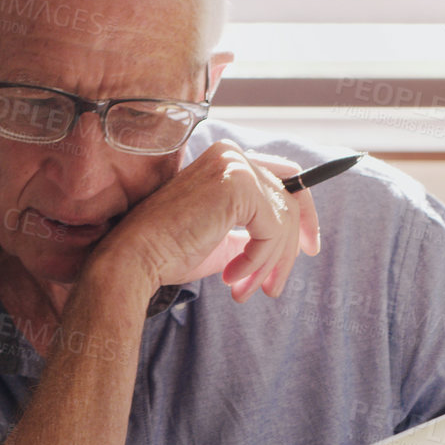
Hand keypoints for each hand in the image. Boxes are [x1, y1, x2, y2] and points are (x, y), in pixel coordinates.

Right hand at [95, 140, 319, 303]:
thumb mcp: (224, 240)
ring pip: (283, 219)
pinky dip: (257, 260)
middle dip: (288, 250)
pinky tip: (231, 277)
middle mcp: (232, 154)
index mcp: (226, 161)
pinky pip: (271, 229)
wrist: (135, 258)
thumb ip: (254, 232)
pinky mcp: (237, 185)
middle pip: (290, 199)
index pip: (286, 178)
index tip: (308, 249)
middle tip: (274, 288)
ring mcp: (234, 165)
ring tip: (245, 291)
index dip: (304, 215)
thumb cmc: (169, 252)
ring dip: (269, 264)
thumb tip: (288, 245)